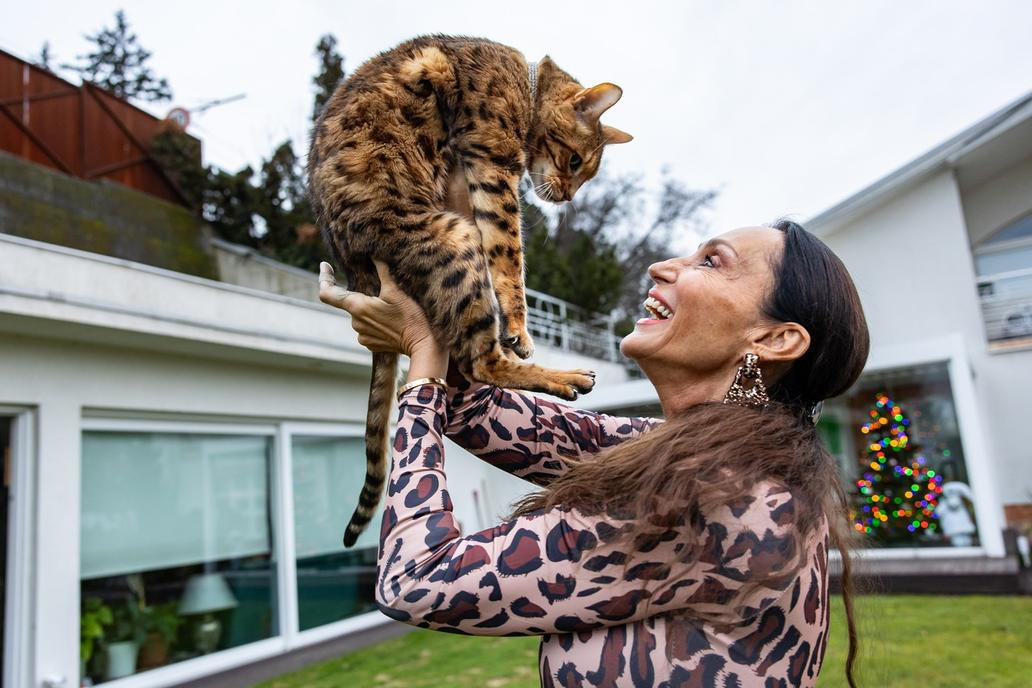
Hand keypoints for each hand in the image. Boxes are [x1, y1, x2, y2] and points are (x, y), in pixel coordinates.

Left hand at [318, 261, 441, 358]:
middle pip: (349, 302)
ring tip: (389, 306)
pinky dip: (375, 321)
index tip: (326, 265)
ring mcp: (363, 336)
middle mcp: (355, 323)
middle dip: (360, 293)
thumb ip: (382, 269)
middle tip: (379, 288)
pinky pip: (367, 328)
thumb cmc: (412, 316)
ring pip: (359, 315)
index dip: (324, 277)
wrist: (424, 345)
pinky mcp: (371, 345)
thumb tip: (373, 253)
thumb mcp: (397, 289)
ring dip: (369, 308)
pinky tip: (391, 319)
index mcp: (357, 307)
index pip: (326, 293)